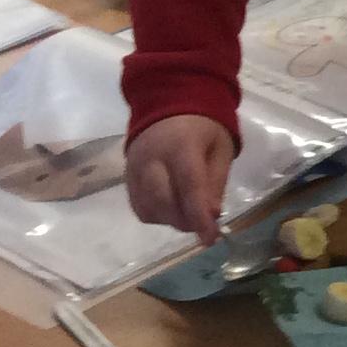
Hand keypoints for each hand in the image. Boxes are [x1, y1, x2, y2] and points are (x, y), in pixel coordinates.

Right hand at [125, 115, 233, 241]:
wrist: (168, 106)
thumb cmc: (202, 130)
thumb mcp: (221, 149)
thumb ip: (216, 182)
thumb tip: (211, 216)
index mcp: (180, 146)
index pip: (189, 187)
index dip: (199, 217)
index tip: (210, 239)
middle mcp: (151, 158)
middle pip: (162, 201)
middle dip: (185, 220)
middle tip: (202, 223)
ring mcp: (134, 168)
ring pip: (148, 208)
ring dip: (171, 219)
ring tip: (188, 211)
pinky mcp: (126, 176)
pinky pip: (138, 206)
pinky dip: (156, 215)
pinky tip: (171, 207)